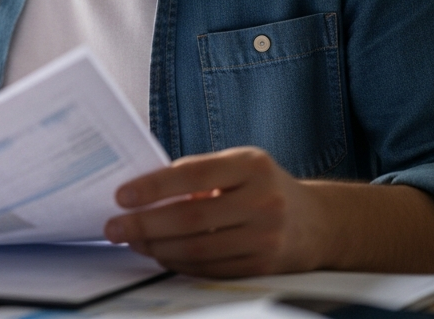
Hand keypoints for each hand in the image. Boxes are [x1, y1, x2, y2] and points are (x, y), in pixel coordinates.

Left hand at [103, 147, 327, 276]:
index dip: (153, 187)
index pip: (193, 174)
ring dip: (157, 247)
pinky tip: (160, 254)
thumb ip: (198, 173)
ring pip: (198, 249)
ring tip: (133, 241)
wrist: (318, 222)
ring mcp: (266, 237)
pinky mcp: (263, 266)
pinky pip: (210, 268)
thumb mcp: (239, 165)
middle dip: (145, 224)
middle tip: (114, 227)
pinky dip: (179, 263)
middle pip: (191, 218)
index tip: (121, 196)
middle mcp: (263, 201)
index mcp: (252, 166)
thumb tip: (143, 192)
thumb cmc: (264, 187)